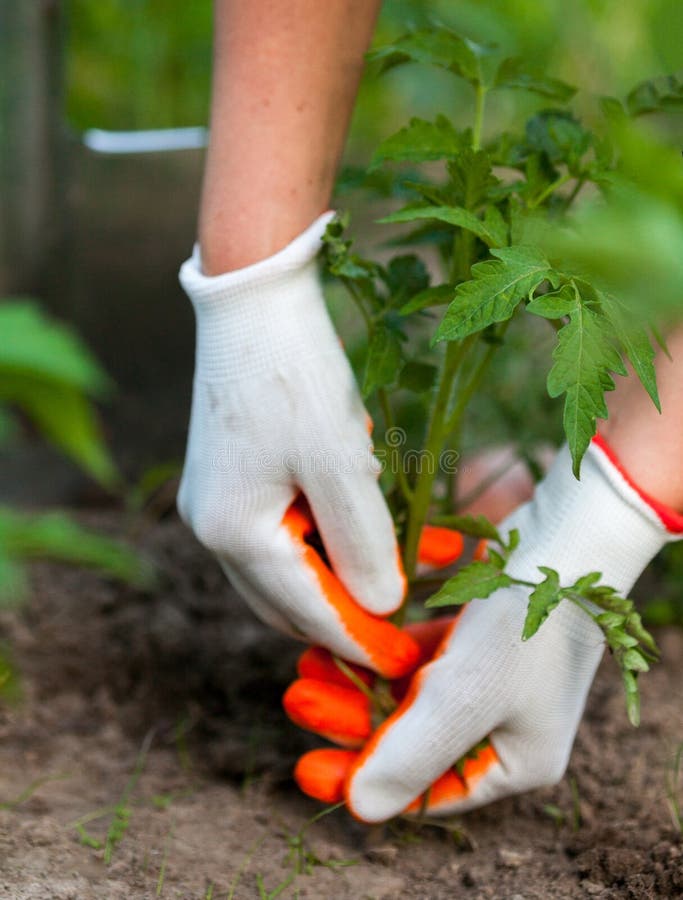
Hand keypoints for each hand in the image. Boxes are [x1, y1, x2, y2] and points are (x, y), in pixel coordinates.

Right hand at [177, 213, 415, 677]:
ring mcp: (220, 504)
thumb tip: (382, 606)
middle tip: (404, 628)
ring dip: (346, 575)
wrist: (254, 301)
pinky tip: (375, 526)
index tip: (404, 664)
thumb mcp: (342, 464)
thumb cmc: (296, 376)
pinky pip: (287, 531)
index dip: (360, 641)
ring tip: (410, 568)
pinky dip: (331, 539)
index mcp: (235, 533)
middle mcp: (216, 528)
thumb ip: (363, 544)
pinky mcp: (235, 480)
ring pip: (291, 569)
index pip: (307, 611)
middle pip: (290, 601)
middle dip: (350, 616)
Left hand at [287, 440, 676, 819]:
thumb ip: (408, 755)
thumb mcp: (462, 697)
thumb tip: (358, 808)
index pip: (427, 788)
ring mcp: (492, 678)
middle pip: (411, 738)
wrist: (569, 536)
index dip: (364, 779)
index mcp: (517, 759)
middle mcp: (506, 725)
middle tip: (295, 701)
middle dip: (350, 720)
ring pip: (410, 692)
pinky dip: (384, 650)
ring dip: (359, 681)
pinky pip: (421, 654)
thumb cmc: (523, 625)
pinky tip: (343, 638)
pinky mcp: (478, 636)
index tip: (305, 766)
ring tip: (306, 667)